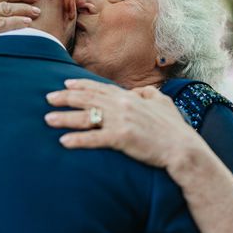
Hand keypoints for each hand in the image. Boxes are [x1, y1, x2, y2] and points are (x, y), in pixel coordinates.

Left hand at [45, 79, 200, 167]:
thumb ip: (149, 94)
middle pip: (88, 100)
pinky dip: (78, 139)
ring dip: (65, 118)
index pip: (101, 88)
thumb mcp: (164, 103)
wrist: (184, 148)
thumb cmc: (175, 128)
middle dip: (66, 98)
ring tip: (48, 119)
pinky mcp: (122, 138)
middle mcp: (123, 106)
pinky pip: (94, 138)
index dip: (81, 85)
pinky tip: (64, 141)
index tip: (66, 83)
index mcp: (130, 97)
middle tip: (48, 99)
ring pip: (87, 117)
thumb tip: (138, 91)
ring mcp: (121, 121)